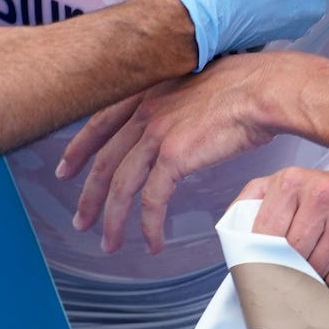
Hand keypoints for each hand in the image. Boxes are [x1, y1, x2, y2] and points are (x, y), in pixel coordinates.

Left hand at [58, 53, 290, 253]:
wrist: (262, 88)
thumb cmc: (242, 85)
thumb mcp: (194, 85)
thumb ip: (174, 105)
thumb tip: (175, 126)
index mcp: (146, 93)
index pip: (100, 124)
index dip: (79, 150)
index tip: (66, 168)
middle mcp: (144, 111)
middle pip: (104, 161)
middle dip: (89, 196)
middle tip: (80, 220)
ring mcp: (156, 133)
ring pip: (121, 186)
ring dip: (112, 219)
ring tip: (110, 243)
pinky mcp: (175, 156)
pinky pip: (153, 201)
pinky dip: (149, 226)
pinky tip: (153, 242)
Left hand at [240, 164, 328, 287]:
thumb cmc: (328, 194)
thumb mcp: (285, 184)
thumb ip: (251, 202)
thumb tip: (230, 233)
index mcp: (292, 180)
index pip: (263, 235)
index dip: (260, 257)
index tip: (260, 267)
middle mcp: (322, 194)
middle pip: (289, 255)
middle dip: (288, 267)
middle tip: (292, 266)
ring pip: (315, 269)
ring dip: (313, 275)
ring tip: (318, 259)